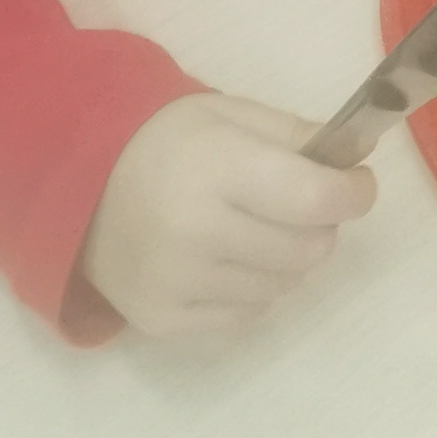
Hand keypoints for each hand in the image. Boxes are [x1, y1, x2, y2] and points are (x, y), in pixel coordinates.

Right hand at [76, 93, 376, 339]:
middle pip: (308, 250)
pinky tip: (223, 261)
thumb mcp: (232, 115)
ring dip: (285, 261)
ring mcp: (177, 285)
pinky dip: (251, 292)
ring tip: (252, 230)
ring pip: (283, 287)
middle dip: (319, 226)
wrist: (78, 184)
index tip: (354, 184)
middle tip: (297, 205)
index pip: (317, 201)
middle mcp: (196, 233)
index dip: (353, 193)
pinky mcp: (163, 322)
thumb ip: (298, 136)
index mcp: (217, 170)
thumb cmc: (166, 140)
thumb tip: (358, 160)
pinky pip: (247, 317)